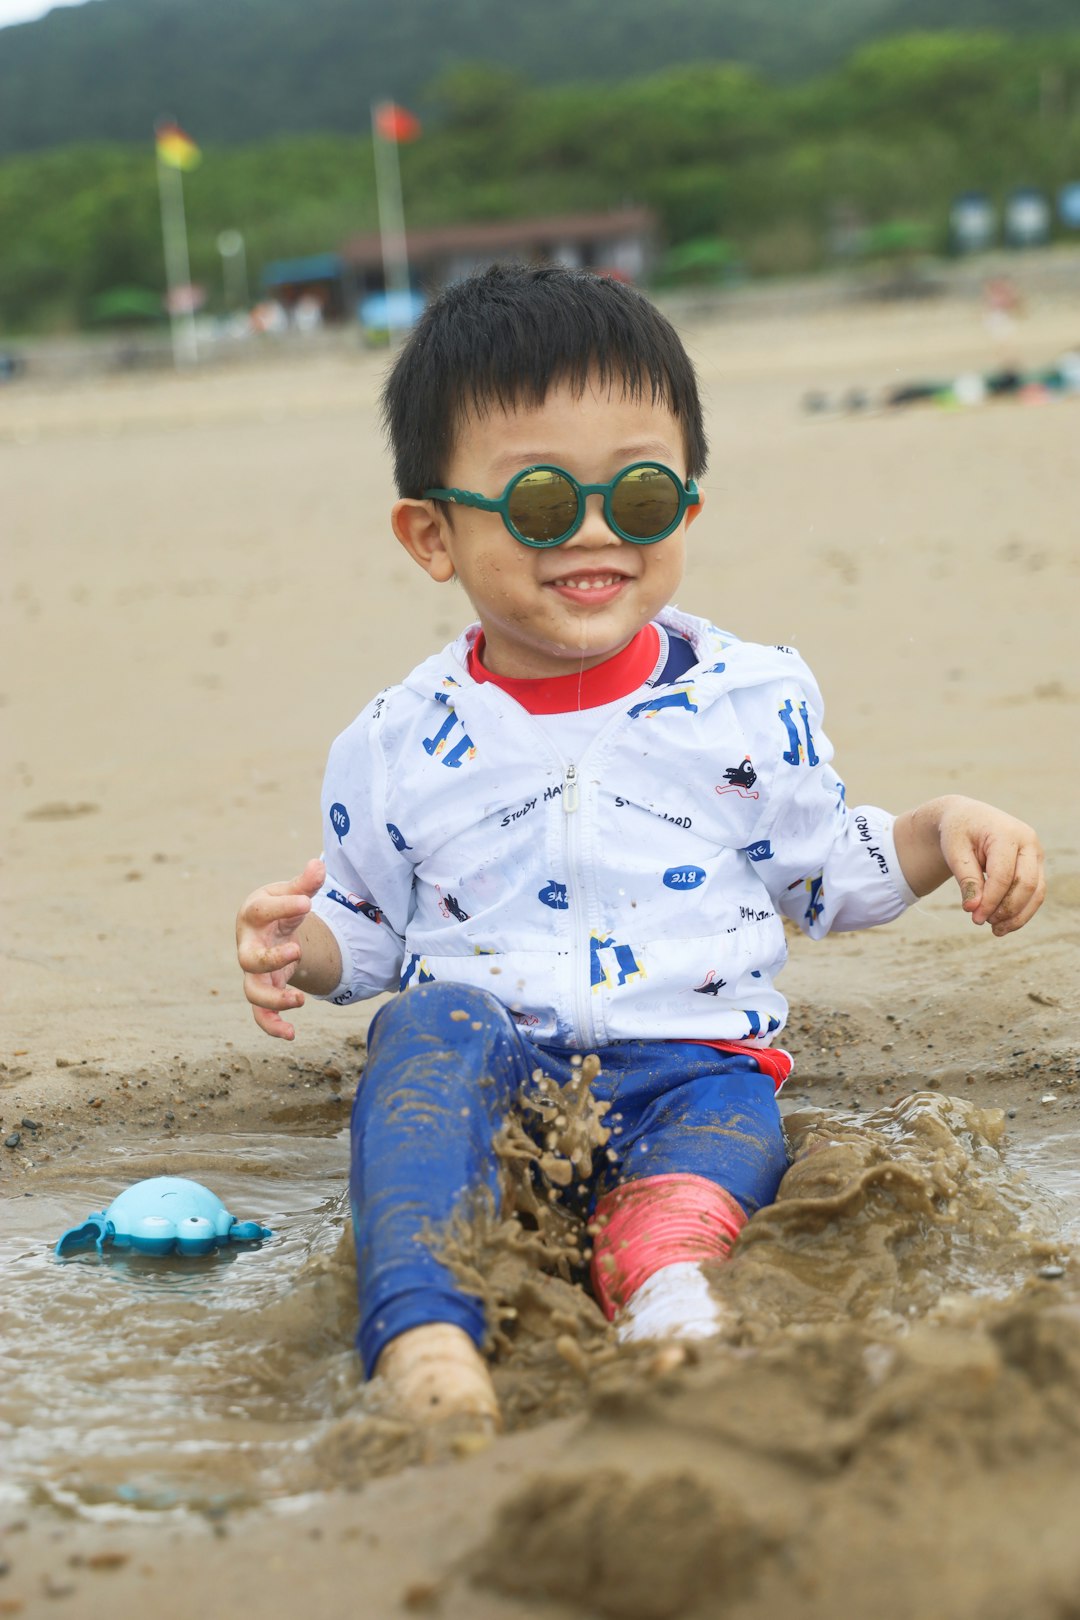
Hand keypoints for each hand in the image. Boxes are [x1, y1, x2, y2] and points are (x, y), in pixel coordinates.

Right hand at [236, 858, 324, 1039]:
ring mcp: (254, 971)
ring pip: (253, 992)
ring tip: (300, 1000)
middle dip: (270, 959)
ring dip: (273, 1000)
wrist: (269, 928)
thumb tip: (319, 864)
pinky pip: (260, 1014)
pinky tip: (292, 1034)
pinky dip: (272, 1025)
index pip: (260, 911)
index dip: (282, 907)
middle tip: (297, 951)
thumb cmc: (280, 907)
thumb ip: (305, 883)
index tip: (307, 902)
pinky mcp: (263, 989)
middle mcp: (248, 945)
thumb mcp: (292, 893)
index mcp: (253, 916)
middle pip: (247, 959)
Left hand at [935, 797, 1044, 936]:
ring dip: (1018, 916)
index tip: (974, 917)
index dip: (990, 900)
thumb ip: (966, 879)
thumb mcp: (955, 851)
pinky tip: (1003, 924)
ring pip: (1037, 892)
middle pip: (1026, 885)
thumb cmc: (959, 833)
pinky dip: (1022, 911)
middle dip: (1006, 909)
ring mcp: (1036, 854)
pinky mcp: (1036, 866)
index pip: (1003, 875)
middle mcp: (1029, 842)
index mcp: (1007, 833)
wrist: (968, 819)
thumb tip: (973, 909)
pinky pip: (1035, 893)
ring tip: (995, 930)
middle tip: (981, 922)